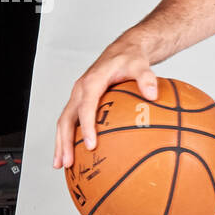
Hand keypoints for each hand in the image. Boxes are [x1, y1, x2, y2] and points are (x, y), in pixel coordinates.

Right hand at [53, 48, 158, 169]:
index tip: (91, 146)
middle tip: (68, 163)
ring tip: (62, 165)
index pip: (86, 107)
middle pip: (67, 119)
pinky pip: (71, 121)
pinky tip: (73, 154)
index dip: (87, 127)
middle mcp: (80, 90)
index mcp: (92, 82)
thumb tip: (153, 94)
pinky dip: (68, 137)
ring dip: (61, 143)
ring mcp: (78, 96)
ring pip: (64, 122)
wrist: (124, 49)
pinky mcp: (81, 101)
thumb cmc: (131, 59)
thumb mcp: (141, 65)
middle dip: (65, 142)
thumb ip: (147, 78)